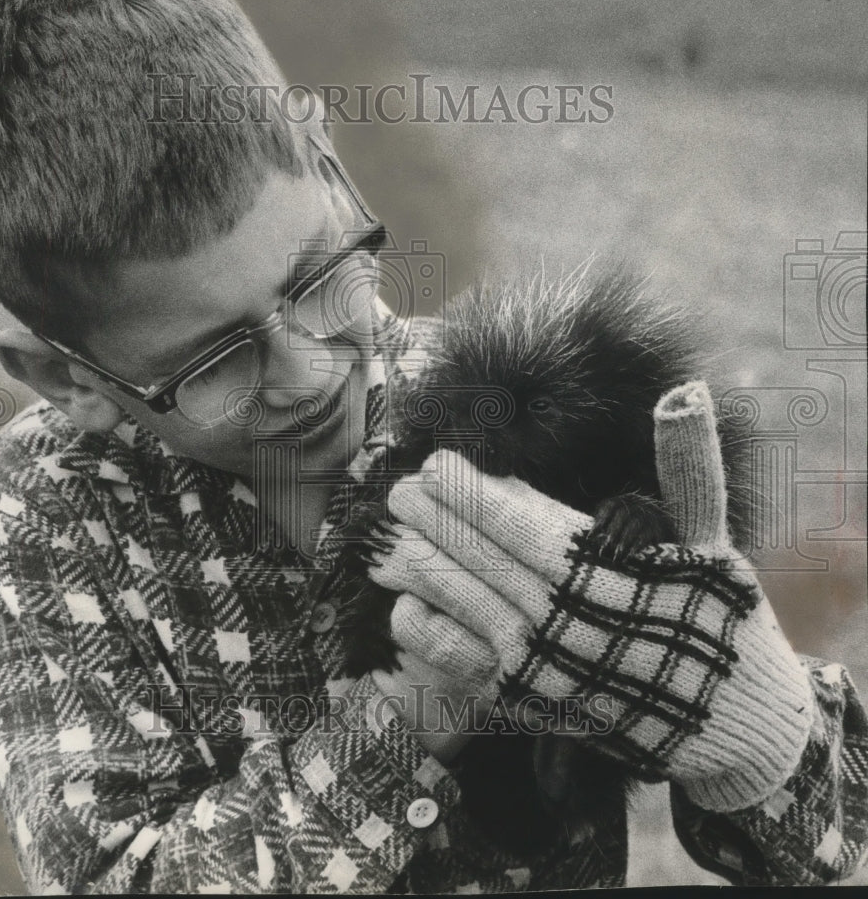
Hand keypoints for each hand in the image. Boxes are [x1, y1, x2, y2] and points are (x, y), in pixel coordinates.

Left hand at [369, 382, 815, 811]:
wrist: (734, 723)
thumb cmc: (720, 621)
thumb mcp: (713, 541)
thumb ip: (688, 467)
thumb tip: (685, 391)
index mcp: (600, 572)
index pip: (518, 522)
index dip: (470, 491)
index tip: (433, 463)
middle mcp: (561, 619)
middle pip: (477, 557)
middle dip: (431, 520)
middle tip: (394, 492)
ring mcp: (539, 664)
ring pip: (459, 605)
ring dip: (415, 569)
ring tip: (381, 543)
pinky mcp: (527, 701)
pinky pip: (460, 664)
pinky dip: (426, 635)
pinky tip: (401, 607)